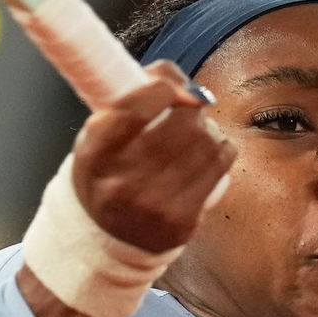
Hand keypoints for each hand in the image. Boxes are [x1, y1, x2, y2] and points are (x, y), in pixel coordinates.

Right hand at [71, 61, 234, 252]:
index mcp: (95, 157)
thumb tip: (176, 79)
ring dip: (209, 129)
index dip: (163, 87)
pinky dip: (222, 150)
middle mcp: (122, 186)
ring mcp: (154, 208)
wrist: (108, 237)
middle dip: (192, 107)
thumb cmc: (109, 174)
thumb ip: (128, 99)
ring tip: (198, 134)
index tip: (170, 86)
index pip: (135, 109)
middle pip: (183, 124)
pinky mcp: (182, 223)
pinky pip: (221, 167)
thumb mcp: (99, 135)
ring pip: (207, 143)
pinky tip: (212, 151)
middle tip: (188, 110)